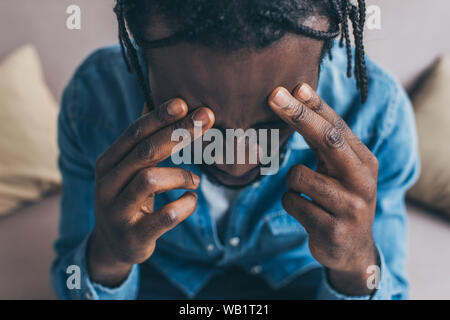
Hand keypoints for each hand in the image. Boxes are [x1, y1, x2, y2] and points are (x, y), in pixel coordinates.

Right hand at [88, 99, 214, 285]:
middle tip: (207, 118)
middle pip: (144, 152)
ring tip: (195, 180)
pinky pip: (165, 216)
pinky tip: (191, 200)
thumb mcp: (127, 169)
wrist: (113, 245)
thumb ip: (140, 140)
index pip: (134, 133)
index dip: (159, 116)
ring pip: (150, 180)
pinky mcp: (134, 235)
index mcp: (107, 163)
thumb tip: (152, 100)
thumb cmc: (127, 197)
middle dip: (178, 132)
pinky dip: (184, 205)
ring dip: (181, 175)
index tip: (183, 102)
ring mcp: (118, 211)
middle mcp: (107, 184)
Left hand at [268, 83, 378, 295]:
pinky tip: (308, 213)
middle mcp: (362, 181)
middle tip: (273, 95)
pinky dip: (291, 203)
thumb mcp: (340, 172)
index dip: (315, 105)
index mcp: (364, 162)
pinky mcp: (333, 229)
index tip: (293, 86)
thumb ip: (325, 144)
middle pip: (327, 140)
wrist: (353, 249)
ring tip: (308, 196)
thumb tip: (298, 100)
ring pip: (298, 176)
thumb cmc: (340, 200)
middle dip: (298, 115)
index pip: (337, 127)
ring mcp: (350, 206)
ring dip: (292, 183)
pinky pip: (292, 202)